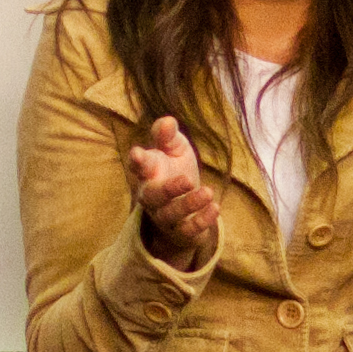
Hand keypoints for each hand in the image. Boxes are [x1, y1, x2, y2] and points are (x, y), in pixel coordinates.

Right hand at [127, 115, 219, 266]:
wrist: (186, 206)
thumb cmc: (175, 170)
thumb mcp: (174, 149)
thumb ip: (168, 136)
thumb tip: (168, 121)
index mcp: (148, 172)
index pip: (138, 166)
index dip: (137, 160)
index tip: (137, 154)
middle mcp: (151, 196)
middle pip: (152, 196)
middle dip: (168, 189)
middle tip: (188, 179)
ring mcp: (165, 215)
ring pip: (171, 214)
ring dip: (189, 204)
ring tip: (208, 192)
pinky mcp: (182, 231)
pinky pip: (188, 230)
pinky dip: (201, 220)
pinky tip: (215, 207)